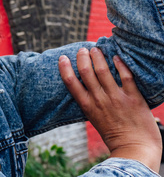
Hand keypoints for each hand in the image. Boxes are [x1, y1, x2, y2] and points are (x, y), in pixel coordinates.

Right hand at [59, 47, 161, 172]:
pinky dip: (120, 65)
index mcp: (88, 106)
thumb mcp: (95, 119)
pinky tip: (117, 57)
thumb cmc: (115, 136)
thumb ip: (92, 104)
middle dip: (82, 57)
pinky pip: (126, 77)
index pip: (71, 83)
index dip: (65, 68)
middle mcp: (99, 100)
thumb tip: (89, 90)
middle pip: (86, 72)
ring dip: (98, 57)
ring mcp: (116, 98)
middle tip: (82, 50)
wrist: (135, 149)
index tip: (62, 58)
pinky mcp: (133, 98)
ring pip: (103, 71)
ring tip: (96, 48)